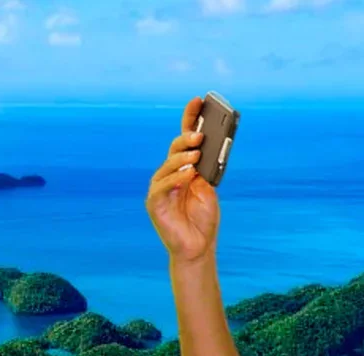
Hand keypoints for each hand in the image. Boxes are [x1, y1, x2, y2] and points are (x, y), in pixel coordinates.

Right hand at [146, 97, 219, 264]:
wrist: (197, 247)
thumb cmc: (203, 218)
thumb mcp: (209, 190)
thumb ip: (205, 170)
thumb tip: (206, 149)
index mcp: (184, 168)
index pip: (185, 138)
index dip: (189, 118)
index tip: (199, 100)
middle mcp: (170, 174)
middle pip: (175, 149)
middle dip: (186, 139)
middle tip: (200, 135)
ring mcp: (160, 187)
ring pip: (168, 165)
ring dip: (182, 158)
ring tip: (195, 155)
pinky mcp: (154, 202)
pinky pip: (163, 186)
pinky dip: (176, 179)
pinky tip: (188, 174)